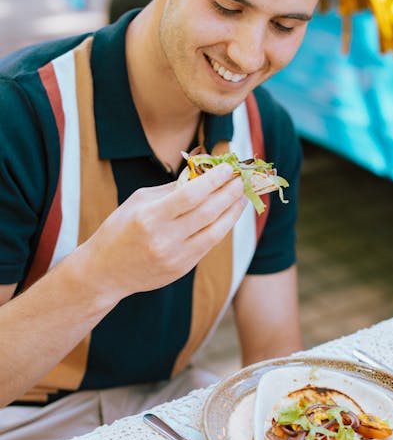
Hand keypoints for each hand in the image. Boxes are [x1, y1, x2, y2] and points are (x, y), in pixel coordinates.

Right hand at [78, 163, 245, 302]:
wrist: (105, 272)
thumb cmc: (120, 230)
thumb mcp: (138, 201)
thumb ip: (171, 188)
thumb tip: (202, 173)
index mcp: (150, 217)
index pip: (190, 195)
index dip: (213, 179)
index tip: (227, 167)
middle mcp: (164, 239)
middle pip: (208, 212)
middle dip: (229, 192)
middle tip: (241, 178)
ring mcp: (175, 257)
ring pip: (215, 231)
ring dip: (232, 211)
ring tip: (241, 195)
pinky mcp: (182, 269)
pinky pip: (209, 244)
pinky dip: (222, 227)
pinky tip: (228, 214)